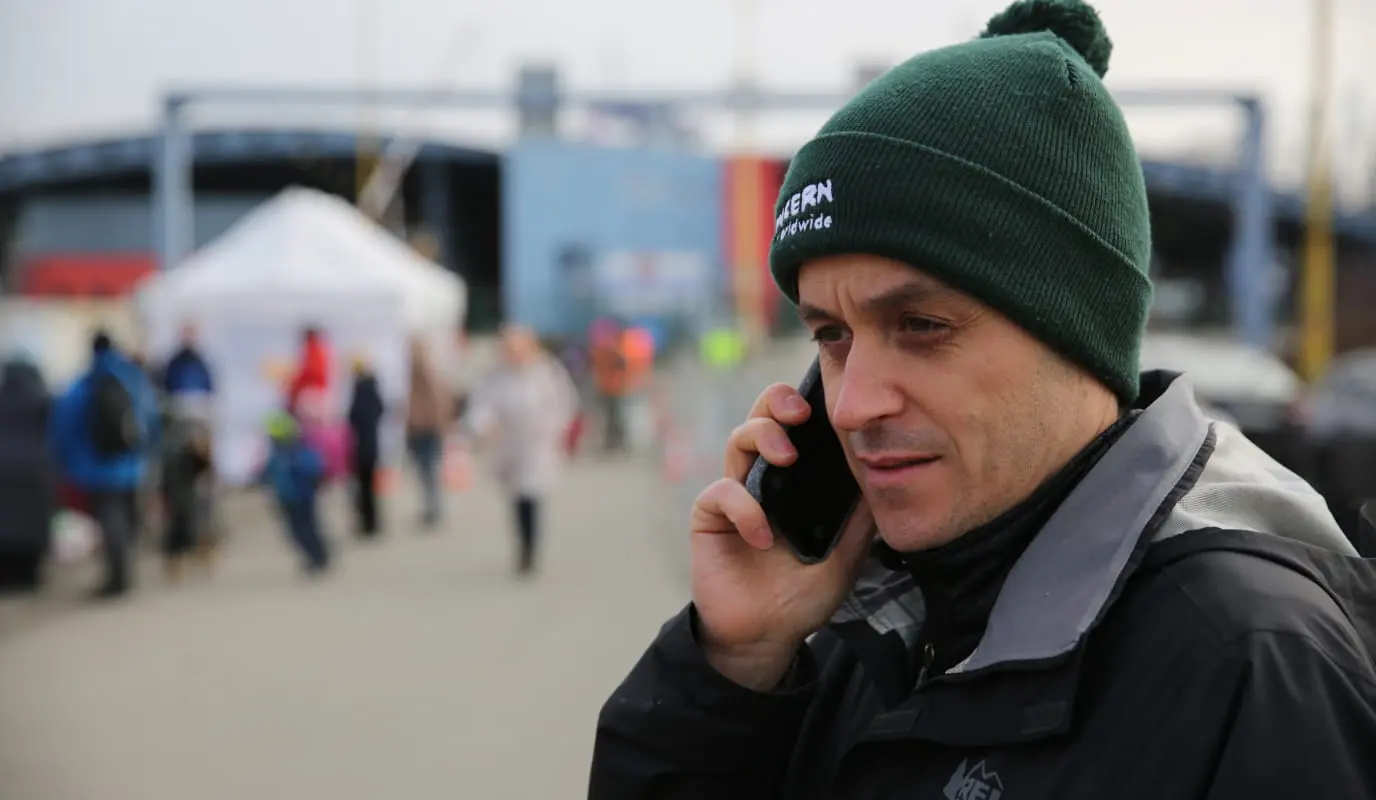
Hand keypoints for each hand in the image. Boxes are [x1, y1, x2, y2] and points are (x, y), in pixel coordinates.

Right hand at [689, 383, 875, 690]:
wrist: (767, 636)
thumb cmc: (802, 594)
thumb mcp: (846, 555)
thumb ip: (861, 520)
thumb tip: (887, 482)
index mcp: (794, 481)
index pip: (795, 427)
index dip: (805, 406)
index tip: (826, 408)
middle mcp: (762, 479)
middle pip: (760, 416)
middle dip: (776, 402)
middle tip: (799, 415)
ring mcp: (735, 494)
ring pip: (737, 441)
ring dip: (761, 437)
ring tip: (786, 458)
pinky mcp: (709, 517)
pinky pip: (721, 492)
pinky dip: (745, 508)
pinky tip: (764, 536)